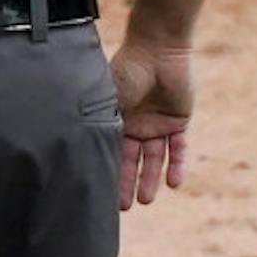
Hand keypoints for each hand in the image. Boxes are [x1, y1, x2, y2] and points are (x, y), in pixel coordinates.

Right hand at [109, 37, 194, 208]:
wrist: (158, 50)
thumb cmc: (128, 69)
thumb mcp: (109, 97)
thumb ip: (101, 119)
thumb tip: (79, 145)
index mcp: (115, 117)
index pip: (110, 149)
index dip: (107, 169)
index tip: (101, 192)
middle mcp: (134, 124)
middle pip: (131, 159)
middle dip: (126, 181)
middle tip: (122, 207)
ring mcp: (156, 123)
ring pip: (154, 158)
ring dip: (151, 178)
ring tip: (146, 200)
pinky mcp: (178, 121)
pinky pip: (178, 147)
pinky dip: (177, 164)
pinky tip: (175, 183)